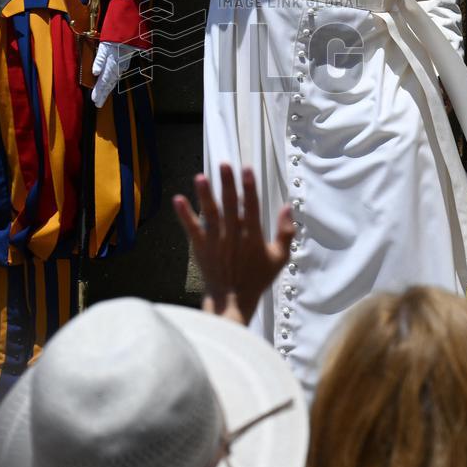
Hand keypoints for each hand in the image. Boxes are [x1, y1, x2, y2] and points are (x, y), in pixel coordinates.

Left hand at [90, 41, 136, 107]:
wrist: (129, 33)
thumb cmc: (114, 39)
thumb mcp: (104, 47)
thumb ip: (99, 60)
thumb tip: (95, 73)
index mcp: (112, 65)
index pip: (104, 82)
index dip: (99, 91)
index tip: (94, 100)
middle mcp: (117, 69)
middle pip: (109, 84)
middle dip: (103, 94)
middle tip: (98, 104)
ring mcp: (121, 67)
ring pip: (113, 82)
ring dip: (107, 90)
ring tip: (102, 98)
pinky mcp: (123, 65)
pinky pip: (116, 77)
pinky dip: (111, 84)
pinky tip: (109, 86)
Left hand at [173, 163, 294, 324]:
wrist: (233, 302)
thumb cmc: (257, 278)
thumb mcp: (279, 258)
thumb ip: (285, 232)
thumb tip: (288, 207)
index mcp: (253, 236)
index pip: (252, 206)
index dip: (249, 187)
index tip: (247, 169)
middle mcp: (233, 236)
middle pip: (230, 205)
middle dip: (227, 184)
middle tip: (224, 165)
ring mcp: (216, 242)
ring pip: (210, 214)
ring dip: (205, 195)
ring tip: (200, 177)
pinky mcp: (201, 248)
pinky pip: (192, 229)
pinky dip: (184, 215)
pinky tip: (178, 199)